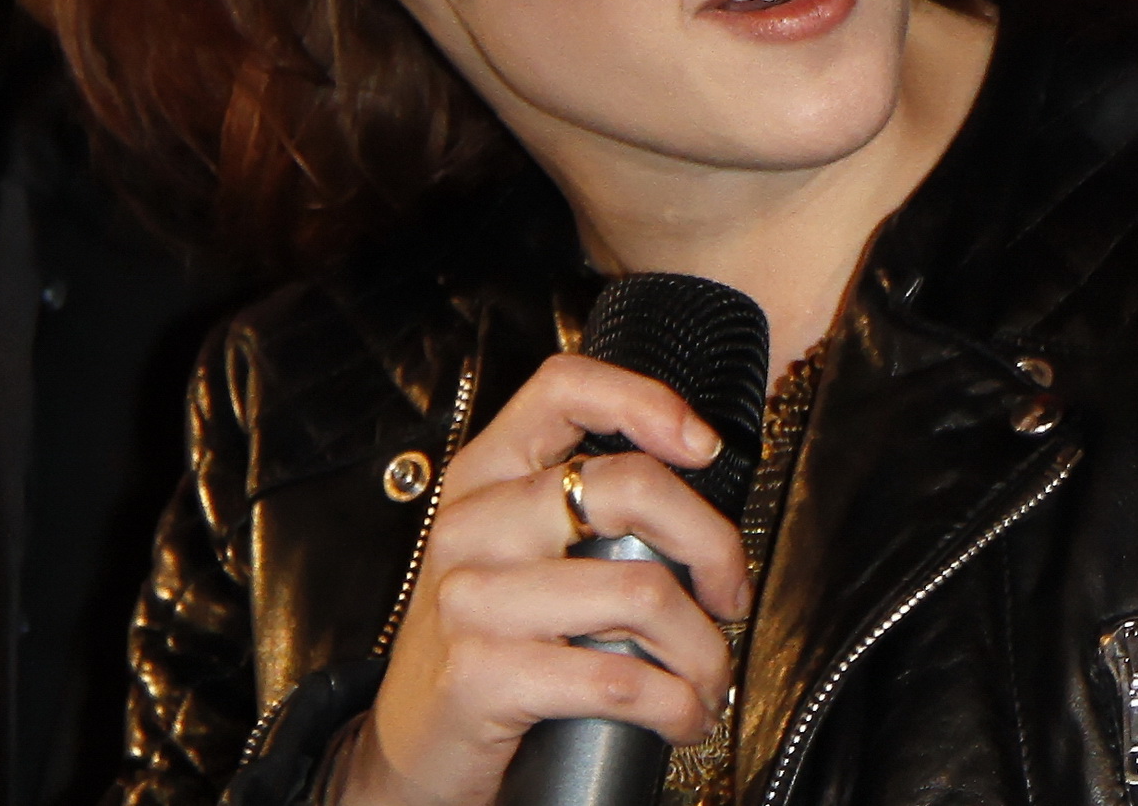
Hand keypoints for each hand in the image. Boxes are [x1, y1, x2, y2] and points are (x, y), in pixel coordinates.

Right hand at [330, 352, 751, 805]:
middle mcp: (472, 524)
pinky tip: (682, 715)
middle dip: (714, 546)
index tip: (704, 448)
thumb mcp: (517, 558)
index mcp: (484, 475)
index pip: (563, 387)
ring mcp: (471, 599)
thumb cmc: (486, 647)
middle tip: (729, 594)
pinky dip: (674, 703)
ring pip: (642, 592)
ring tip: (708, 677)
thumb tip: (703, 519)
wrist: (408, 749)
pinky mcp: (480, 675)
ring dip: (702, 648)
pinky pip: (617, 678)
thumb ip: (582, 516)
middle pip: (632, 488)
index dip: (646, 402)